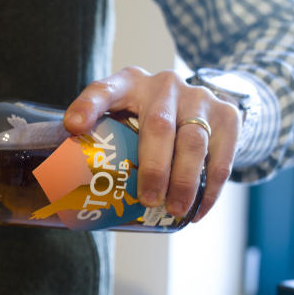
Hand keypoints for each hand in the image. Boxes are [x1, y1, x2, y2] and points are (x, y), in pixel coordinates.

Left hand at [64, 66, 240, 221]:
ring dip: (185, 180)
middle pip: (159, 126)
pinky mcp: (227, 115)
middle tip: (148, 199)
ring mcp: (198, 98)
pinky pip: (221, 154)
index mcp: (127, 84)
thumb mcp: (124, 117)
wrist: (202, 105)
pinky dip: (212, 187)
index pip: (103, 90)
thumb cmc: (147, 119)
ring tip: (175, 209)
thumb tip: (66, 190)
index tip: (73, 127)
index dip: (88, 107)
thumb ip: (101, 142)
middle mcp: (163, 86)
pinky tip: (198, 210)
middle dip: (154, 167)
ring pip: (194, 141)